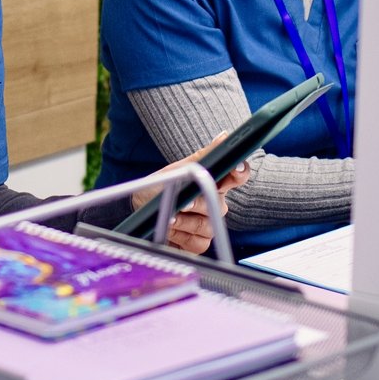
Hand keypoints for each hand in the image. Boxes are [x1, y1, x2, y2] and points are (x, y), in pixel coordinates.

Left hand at [133, 136, 249, 255]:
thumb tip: (225, 136)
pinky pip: (198, 243)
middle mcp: (216, 204)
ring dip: (184, 221)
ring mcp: (209, 224)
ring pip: (208, 226)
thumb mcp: (178, 169)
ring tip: (168, 217)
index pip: (237, 176)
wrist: (138, 210)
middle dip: (197, 203)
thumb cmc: (159, 187)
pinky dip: (180, 236)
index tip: (236, 168)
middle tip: (183, 202)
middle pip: (219, 205)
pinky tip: (170, 230)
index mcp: (215, 183)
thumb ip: (203, 156)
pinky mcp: (199, 243)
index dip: (240, 172)